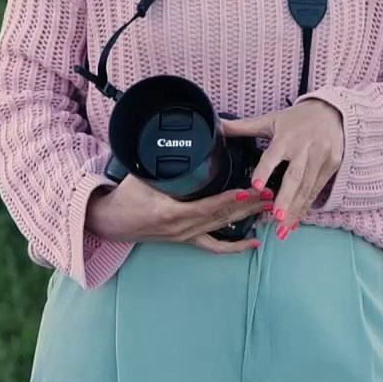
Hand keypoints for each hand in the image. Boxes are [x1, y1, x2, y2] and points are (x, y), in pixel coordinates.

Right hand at [84, 174, 266, 253]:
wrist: (110, 222)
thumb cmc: (124, 197)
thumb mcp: (140, 174)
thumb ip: (157, 158)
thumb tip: (171, 135)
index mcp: (170, 213)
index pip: (207, 206)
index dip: (229, 199)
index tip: (249, 189)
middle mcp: (182, 228)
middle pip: (222, 217)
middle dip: (249, 205)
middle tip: (272, 192)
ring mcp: (186, 236)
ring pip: (223, 229)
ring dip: (247, 218)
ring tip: (269, 207)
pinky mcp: (187, 240)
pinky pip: (214, 246)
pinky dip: (235, 245)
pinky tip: (254, 242)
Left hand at [221, 98, 343, 240]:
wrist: (332, 113)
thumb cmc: (296, 119)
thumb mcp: (270, 120)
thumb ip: (244, 127)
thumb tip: (217, 126)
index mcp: (286, 137)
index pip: (273, 155)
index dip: (265, 169)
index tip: (256, 186)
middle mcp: (304, 148)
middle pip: (295, 176)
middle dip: (285, 198)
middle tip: (275, 217)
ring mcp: (320, 158)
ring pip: (306, 188)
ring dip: (295, 210)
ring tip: (282, 229)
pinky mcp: (331, 166)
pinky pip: (316, 190)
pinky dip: (306, 207)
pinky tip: (295, 222)